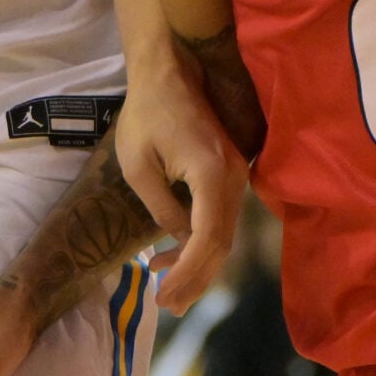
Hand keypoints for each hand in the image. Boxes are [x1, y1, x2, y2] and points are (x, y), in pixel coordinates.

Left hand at [116, 71, 245, 315]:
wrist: (172, 69)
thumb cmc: (148, 111)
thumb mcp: (138, 164)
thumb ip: (161, 208)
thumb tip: (177, 240)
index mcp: (213, 175)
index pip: (208, 239)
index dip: (188, 274)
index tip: (163, 296)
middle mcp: (235, 178)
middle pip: (223, 244)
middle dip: (196, 280)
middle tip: (166, 305)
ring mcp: (238, 175)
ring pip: (225, 235)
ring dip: (198, 265)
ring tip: (165, 288)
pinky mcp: (231, 174)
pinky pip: (222, 219)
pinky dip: (202, 243)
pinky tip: (174, 254)